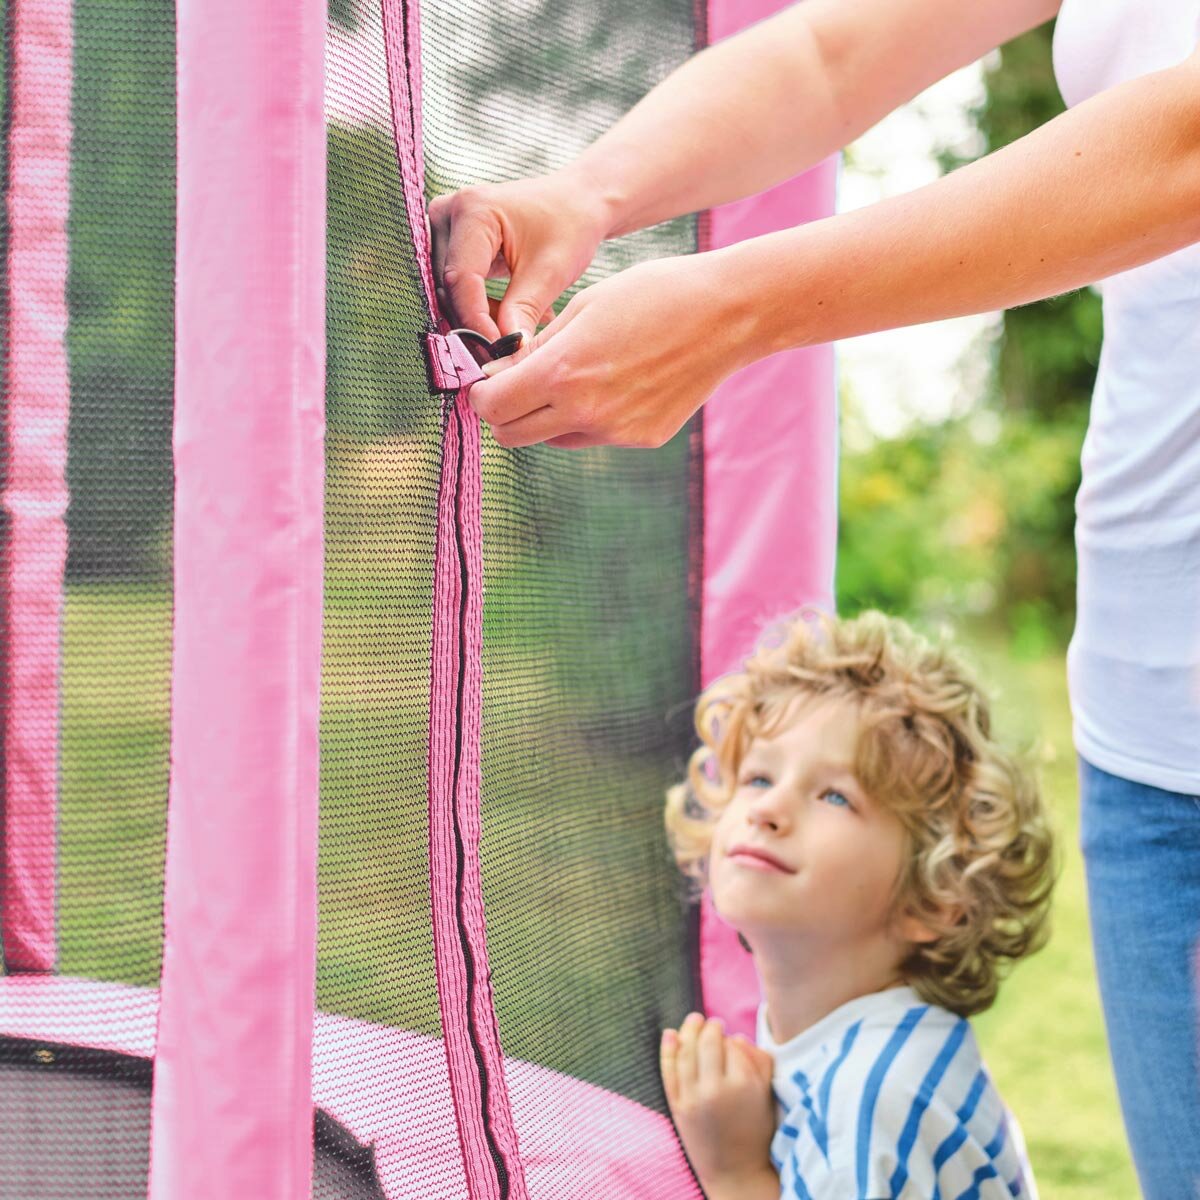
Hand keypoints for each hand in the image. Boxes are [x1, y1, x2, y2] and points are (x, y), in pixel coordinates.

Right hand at [428, 170, 611, 342]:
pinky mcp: (452, 240)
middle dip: (477, 323)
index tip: (497, 352)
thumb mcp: (551, 271)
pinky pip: (457, 286)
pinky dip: (481, 306)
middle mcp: (449, 213)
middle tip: (508, 349)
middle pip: (450, 286)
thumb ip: (523, 311)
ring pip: (450, 291)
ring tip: (522, 326)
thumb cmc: (570, 224)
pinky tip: (513, 314)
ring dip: (481, 317)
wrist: (578, 202)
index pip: (460, 279)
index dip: (475, 321)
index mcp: (473, 210)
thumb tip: (507, 353)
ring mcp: (446, 226)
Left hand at [466, 252, 758, 449]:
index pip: (491, 407)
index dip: (482, 394)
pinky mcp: (642, 439)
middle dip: (505, 413)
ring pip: (553, 439)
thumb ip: (536, 348)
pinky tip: (619, 381)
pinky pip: (596, 436)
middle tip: (518, 386)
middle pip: (512, 435)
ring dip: (548, 416)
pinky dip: (591, 417)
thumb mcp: (583, 307)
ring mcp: (616, 432)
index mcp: (561, 373)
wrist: (727, 313)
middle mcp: (585, 412)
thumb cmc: (653, 294)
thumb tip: (498, 376)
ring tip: (577, 376)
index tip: (489, 380)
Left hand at [660, 1012, 778, 1196]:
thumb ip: (759, 1062)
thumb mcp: (767, 1095)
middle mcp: (716, 1089)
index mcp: (744, 1084)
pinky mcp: (678, 1108)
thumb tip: (736, 1036)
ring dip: (688, 1031)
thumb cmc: (756, 1130)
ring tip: (694, 1020)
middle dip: (710, 1028)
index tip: (731, 1037)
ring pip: (686, 1053)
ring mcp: (694, 1098)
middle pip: (708, 1044)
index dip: (731, 1038)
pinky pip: (669, 1072)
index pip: (733, 1045)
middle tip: (713, 1022)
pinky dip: (667, 1050)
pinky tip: (670, 1034)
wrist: (736, 1171)